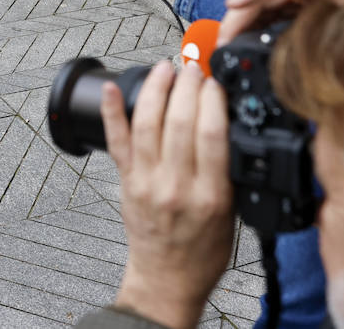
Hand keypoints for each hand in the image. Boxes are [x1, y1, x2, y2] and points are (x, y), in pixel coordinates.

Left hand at [102, 62, 232, 327]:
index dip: (212, 98)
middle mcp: (176, 186)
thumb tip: (229, 122)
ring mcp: (147, 181)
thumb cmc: (202, 251)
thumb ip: (230, 172)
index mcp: (210, 195)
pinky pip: (116, 140)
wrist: (167, 280)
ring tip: (165, 67)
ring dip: (156, 88)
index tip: (216, 78)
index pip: (211, 134)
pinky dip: (111, 111)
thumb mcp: (233, 213)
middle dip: (187, 84)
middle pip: (180, 121)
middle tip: (194, 63)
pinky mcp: (126, 181)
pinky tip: (110, 88)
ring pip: (147, 123)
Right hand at [217, 0, 343, 43]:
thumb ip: (332, 47)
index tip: (233, 4)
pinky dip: (251, 30)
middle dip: (239, 15)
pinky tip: (239, 45)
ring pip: (262, 5)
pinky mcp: (298, 13)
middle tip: (222, 40)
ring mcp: (305, 0)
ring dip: (240, 24)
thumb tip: (295, 63)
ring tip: (225, 46)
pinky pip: (268, 17)